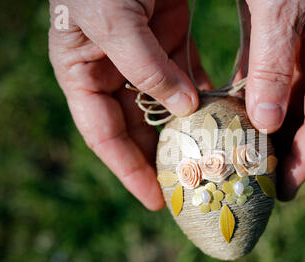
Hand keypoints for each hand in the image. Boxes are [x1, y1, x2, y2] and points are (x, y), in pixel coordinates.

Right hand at [49, 0, 210, 209]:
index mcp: (82, 71)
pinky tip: (223, 114)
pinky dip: (204, 96)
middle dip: (160, 157)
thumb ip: (144, 65)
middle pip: (136, 127)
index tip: (155, 199)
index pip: (103, 134)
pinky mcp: (168, 37)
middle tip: (189, 185)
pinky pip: (187, 76)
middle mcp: (111, 68)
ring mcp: (142, 55)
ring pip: (164, 106)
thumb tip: (183, 108)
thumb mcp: (113, 19)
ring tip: (211, 158)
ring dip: (187, 130)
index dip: (128, 169)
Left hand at [239, 0, 304, 199]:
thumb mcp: (278, 8)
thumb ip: (273, 65)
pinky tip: (232, 121)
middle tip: (263, 184)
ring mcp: (301, 45)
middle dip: (286, 151)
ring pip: (285, 100)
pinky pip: (265, 79)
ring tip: (246, 162)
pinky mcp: (275, 37)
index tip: (286, 188)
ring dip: (267, 131)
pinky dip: (250, 102)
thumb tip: (268, 124)